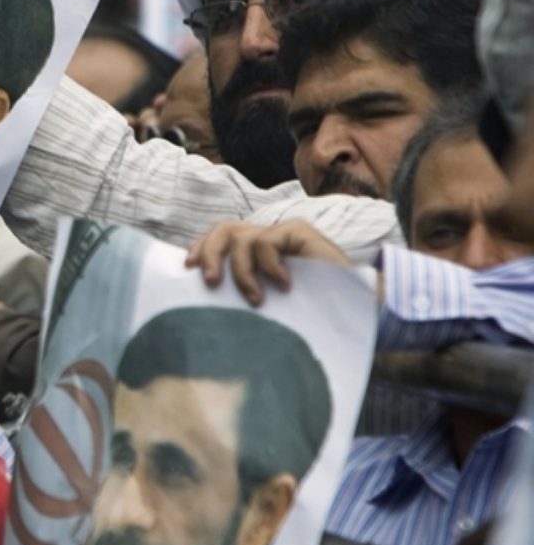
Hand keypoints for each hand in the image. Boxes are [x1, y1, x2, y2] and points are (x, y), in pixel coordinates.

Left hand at [186, 218, 350, 305]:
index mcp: (251, 253)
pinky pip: (268, 241)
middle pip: (222, 229)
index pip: (217, 239)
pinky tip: (284, 285)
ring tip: (255, 299)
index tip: (187, 269)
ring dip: (241, 270)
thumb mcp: (264, 304)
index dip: (200, 249)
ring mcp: (280, 233)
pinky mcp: (298, 232)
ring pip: (241, 236)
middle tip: (213, 282)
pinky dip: (268, 265)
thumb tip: (201, 300)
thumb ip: (239, 294)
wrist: (357, 312)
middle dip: (210, 252)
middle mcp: (263, 239)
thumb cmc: (308, 314)